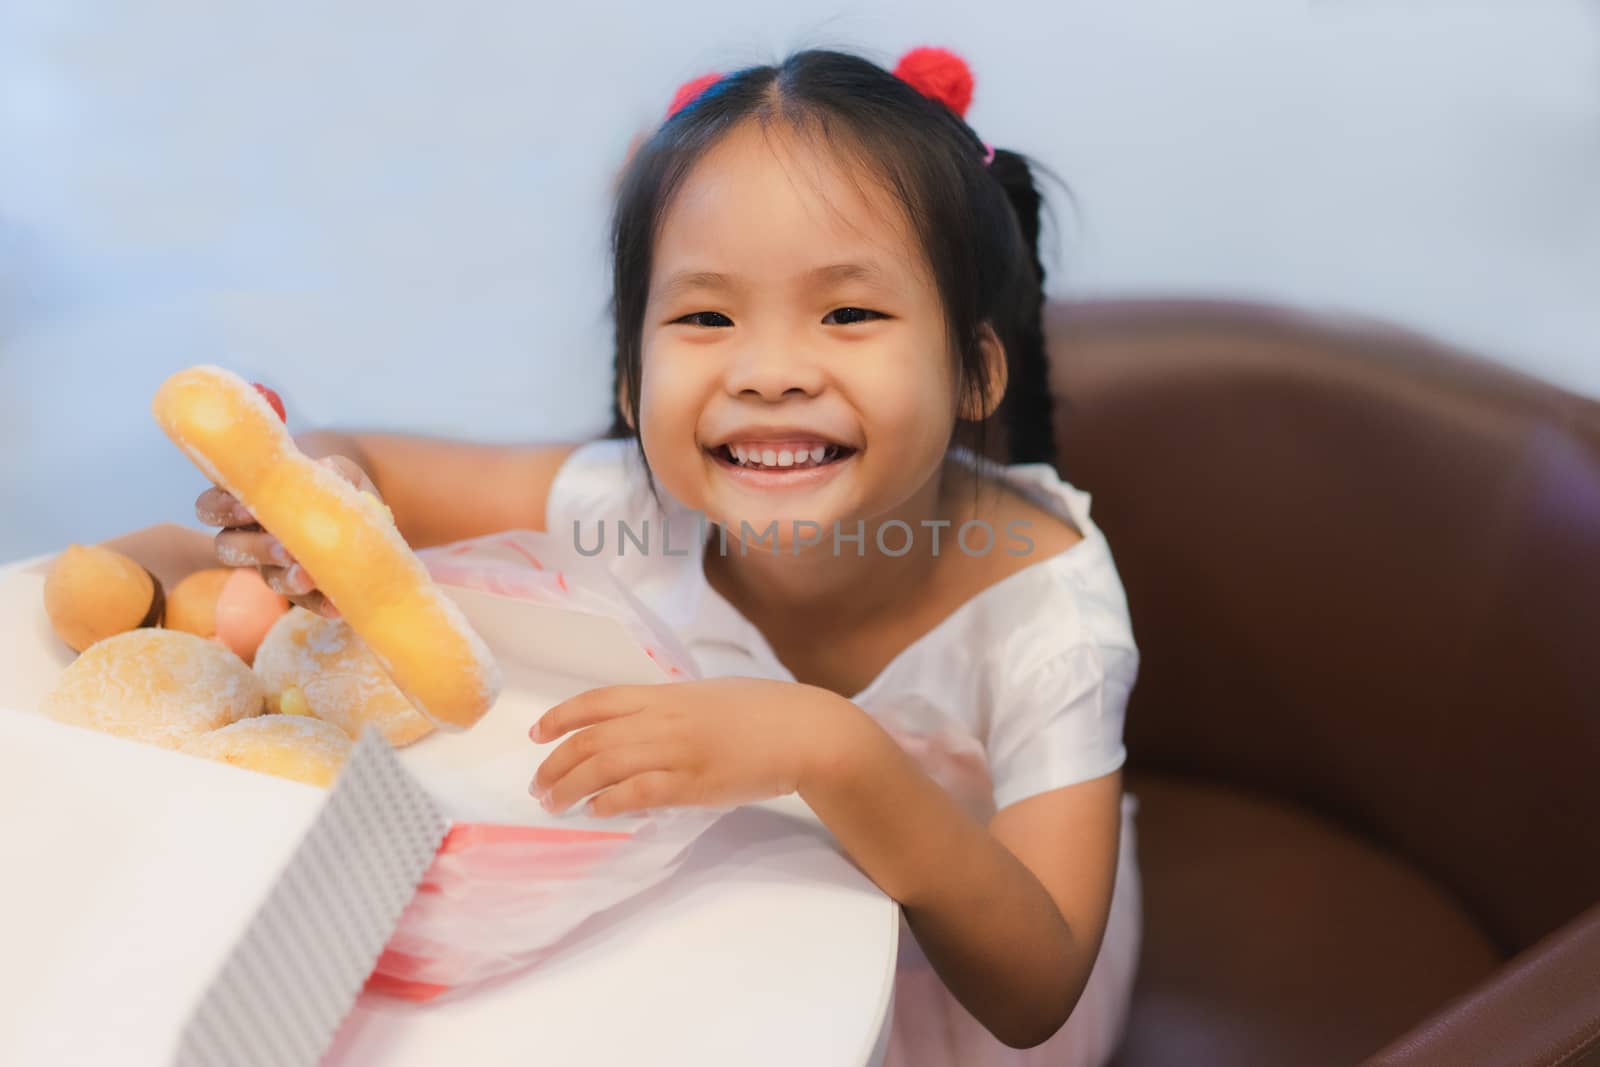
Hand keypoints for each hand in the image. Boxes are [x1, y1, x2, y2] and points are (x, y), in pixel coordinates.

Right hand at [193, 454, 379, 617]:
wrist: (359, 505)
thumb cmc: (333, 479)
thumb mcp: (334, 468)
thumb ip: (328, 469)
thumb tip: (324, 470)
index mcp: (246, 501)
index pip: (211, 506)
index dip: (220, 509)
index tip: (245, 509)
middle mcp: (250, 536)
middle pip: (228, 547)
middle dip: (254, 549)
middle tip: (283, 549)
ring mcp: (273, 564)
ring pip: (265, 576)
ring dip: (285, 578)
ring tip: (307, 577)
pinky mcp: (302, 588)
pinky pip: (304, 601)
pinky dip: (320, 602)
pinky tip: (336, 605)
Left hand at [529, 677, 859, 816]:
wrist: (804, 730)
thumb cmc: (763, 713)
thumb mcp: (709, 699)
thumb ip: (673, 711)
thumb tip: (643, 730)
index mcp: (666, 695)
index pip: (598, 701)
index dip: (560, 717)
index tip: (536, 734)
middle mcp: (664, 719)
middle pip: (591, 739)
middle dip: (555, 763)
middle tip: (538, 786)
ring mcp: (677, 750)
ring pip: (605, 766)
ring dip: (571, 786)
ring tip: (554, 805)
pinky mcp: (694, 783)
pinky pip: (639, 791)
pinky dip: (609, 802)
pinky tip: (595, 812)